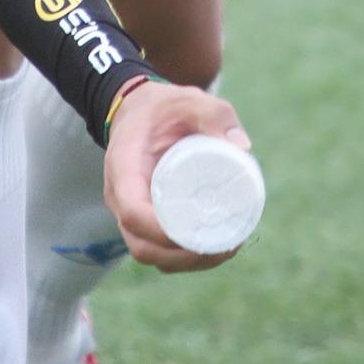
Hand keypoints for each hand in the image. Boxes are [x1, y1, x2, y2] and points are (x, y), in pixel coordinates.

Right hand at [103, 81, 253, 272]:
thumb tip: (243, 148)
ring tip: (225, 250)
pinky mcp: (142, 217)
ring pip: (148, 252)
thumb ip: (215, 114)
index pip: (133, 212)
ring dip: (184, 262)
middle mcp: (119, 195)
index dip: (162, 232)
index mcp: (123, 167)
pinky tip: (213, 251)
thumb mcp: (189, 101)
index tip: (199, 233)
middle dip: (182, 257)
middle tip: (225, 246)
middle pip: (141, 244)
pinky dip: (181, 258)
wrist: (139, 110)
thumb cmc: (165, 107)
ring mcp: (128, 209)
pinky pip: (155, 248)